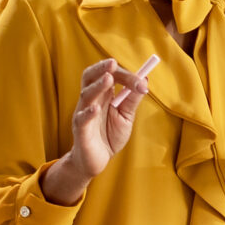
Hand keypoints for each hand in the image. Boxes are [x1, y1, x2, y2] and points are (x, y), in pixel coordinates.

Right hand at [42, 58, 149, 204]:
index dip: (125, 75)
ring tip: (108, 79)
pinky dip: (88, 113)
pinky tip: (95, 108)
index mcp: (102, 95)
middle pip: (90, 77)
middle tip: (113, 63)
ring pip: (86, 95)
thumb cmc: (109, 135)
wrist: (97, 160)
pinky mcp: (80, 131)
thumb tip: (144, 80)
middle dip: (101, 69)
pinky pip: (82, 119)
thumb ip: (132, 100)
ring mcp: (83, 114)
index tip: (141, 80)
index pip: (109, 76)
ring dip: (97, 86)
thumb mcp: (125, 116)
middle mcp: (90, 100)